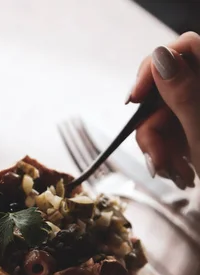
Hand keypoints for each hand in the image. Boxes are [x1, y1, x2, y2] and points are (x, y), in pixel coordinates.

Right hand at [128, 31, 199, 188]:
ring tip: (174, 174)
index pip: (183, 48)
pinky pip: (167, 134)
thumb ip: (183, 92)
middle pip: (164, 90)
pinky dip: (166, 155)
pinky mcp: (192, 129)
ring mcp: (197, 110)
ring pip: (160, 116)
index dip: (153, 68)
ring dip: (158, 149)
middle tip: (158, 159)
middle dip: (152, 127)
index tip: (134, 100)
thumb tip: (161, 56)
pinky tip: (178, 173)